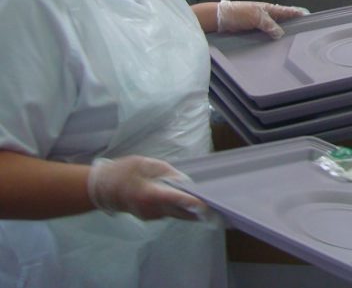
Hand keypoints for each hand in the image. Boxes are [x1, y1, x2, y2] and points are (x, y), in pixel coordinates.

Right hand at [87, 156, 206, 220]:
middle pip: (181, 213)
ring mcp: (150, 216)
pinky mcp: (150, 217)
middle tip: (221, 210)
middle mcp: (152, 209)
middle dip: (200, 212)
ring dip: (193, 212)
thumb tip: (185, 181)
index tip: (207, 206)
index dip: (192, 203)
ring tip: (213, 205)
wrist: (100, 189)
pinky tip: (194, 204)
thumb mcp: (145, 164)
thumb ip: (167, 172)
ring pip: (177, 215)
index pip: (175, 199)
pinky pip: (170, 214)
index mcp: (149, 193)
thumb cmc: (122, 171)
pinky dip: (182, 210)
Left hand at [216, 0, 308, 38]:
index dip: (298, 13)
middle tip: (302, 34)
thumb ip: (270, 25)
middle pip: (283, 21)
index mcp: (270, 8)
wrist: (221, 19)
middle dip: (292, 25)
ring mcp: (260, 24)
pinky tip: (275, 45)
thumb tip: (281, 33)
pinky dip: (271, 39)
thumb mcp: (257, 17)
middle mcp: (267, 16)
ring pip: (275, 29)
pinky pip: (266, 35)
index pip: (288, 10)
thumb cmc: (238, 13)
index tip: (309, 17)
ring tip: (291, 42)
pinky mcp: (254, 31)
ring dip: (281, 34)